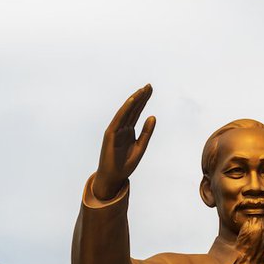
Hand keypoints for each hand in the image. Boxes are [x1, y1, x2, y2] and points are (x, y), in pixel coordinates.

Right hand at [93, 84, 155, 201]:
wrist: (114, 177)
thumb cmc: (125, 164)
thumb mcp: (141, 147)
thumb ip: (147, 132)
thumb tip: (153, 116)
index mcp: (128, 130)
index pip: (137, 112)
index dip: (143, 101)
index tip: (150, 90)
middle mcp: (121, 127)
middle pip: (132, 109)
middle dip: (141, 97)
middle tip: (149, 85)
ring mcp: (115, 130)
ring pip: (126, 112)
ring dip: (134, 100)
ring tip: (143, 90)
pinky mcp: (110, 134)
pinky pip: (119, 119)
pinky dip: (125, 110)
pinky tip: (132, 101)